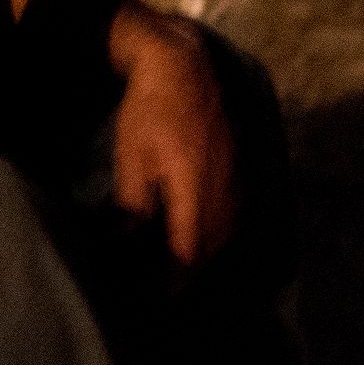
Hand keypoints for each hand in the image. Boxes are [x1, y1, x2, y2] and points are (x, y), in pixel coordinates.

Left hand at [108, 3, 235, 270]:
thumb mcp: (132, 160)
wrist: (183, 67)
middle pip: (210, 251)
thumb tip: (127, 242)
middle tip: (157, 289)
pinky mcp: (237, 170)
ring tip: (174, 265)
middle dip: (185, 274)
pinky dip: (212, 232)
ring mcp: (235, 181)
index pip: (188, 256)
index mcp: (196, 194)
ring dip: (201, 254)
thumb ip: (133, 206)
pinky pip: (229, 215)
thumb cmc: (149, 112)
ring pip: (223, 235)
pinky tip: (194, 232)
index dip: (169, 282)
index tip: (149, 297)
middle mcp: (224, 193)